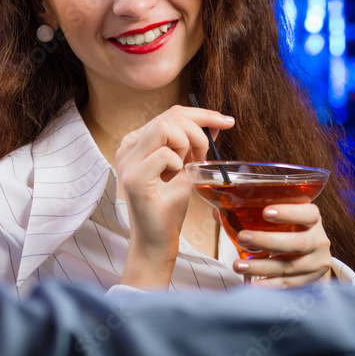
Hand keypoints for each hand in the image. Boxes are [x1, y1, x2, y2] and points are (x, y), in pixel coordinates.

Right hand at [116, 105, 233, 289]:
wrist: (157, 242)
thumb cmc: (169, 208)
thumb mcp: (185, 169)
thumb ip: (194, 145)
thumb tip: (214, 123)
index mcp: (137, 142)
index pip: (171, 113)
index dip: (202, 114)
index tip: (226, 121)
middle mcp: (128, 147)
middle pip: (170, 116)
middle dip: (198, 132)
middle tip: (204, 156)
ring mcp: (127, 161)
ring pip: (165, 128)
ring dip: (188, 145)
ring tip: (189, 167)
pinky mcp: (134, 178)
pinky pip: (165, 154)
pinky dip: (179, 164)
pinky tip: (175, 178)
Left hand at [228, 204, 332, 287]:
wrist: (313, 259)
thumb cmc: (291, 233)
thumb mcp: (281, 221)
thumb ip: (252, 215)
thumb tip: (218, 211)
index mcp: (312, 220)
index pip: (308, 213)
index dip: (288, 212)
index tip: (265, 212)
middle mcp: (318, 241)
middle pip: (297, 243)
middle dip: (267, 241)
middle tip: (242, 237)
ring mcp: (316, 264)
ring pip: (289, 266)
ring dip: (261, 267)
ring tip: (238, 265)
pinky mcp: (310, 282)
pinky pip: (288, 284)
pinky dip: (269, 285)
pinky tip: (253, 285)